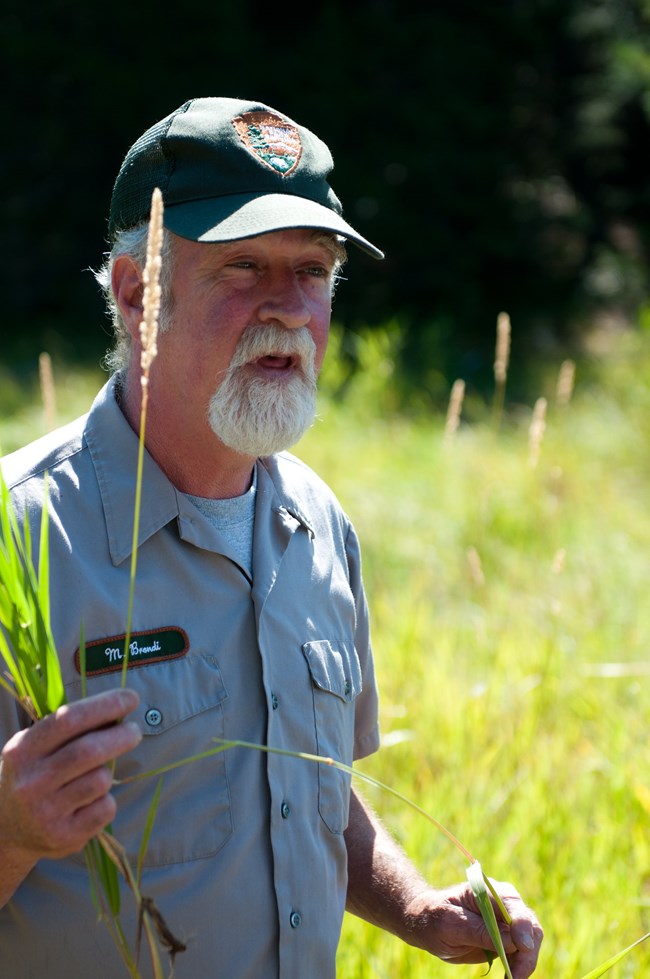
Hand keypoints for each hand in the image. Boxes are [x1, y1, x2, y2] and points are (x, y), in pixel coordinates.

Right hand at [0, 689, 141, 863]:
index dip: (105, 705)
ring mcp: (46, 812)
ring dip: (109, 772)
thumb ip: (69, 729)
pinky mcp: (63, 836)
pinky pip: (105, 808)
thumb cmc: (33, 775)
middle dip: (121, 736)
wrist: (6, 830)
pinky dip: (107, 800)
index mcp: (23, 750)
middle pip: (88, 751)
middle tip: (134, 731)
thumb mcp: (36, 747)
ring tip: (98, 773)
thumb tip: (117, 708)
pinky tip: (92, 802)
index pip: (68, 719)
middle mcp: (31, 781)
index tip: (131, 698)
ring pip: (100, 780)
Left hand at [406, 878, 542, 977]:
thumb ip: (477, 930)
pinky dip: (520, 966)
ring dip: (525, 962)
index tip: (522, 946)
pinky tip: (511, 977)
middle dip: (527, 951)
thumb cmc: (435, 918)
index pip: (512, 905)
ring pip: (530, 940)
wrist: (428, 924)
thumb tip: (511, 942)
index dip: (522, 925)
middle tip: (516, 976)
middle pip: (529, 924)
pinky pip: (522, 952)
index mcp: (487, 892)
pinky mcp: (507, 938)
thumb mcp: (450, 924)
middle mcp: (502, 903)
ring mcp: (506, 921)